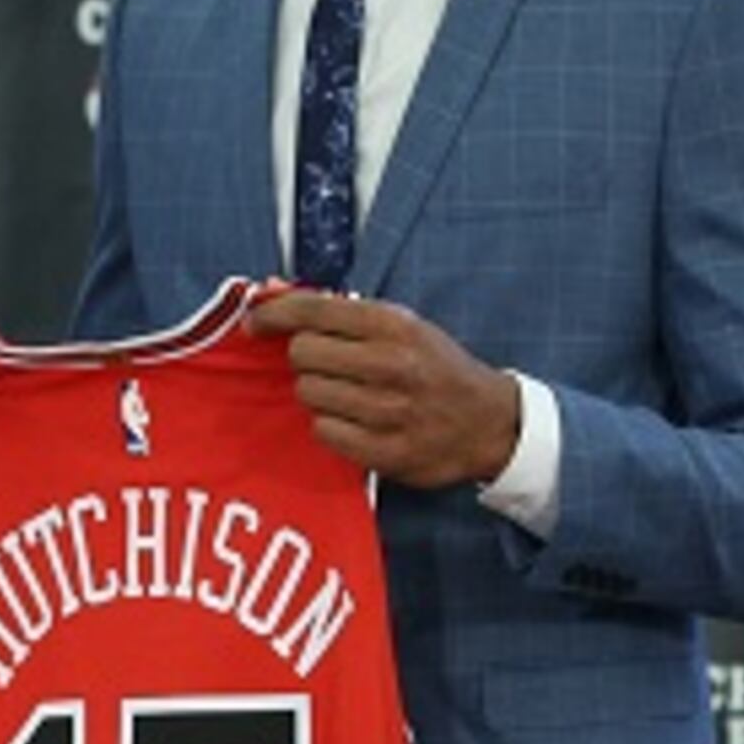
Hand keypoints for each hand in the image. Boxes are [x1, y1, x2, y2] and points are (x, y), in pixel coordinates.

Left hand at [247, 290, 520, 488]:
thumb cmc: (436, 367)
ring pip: (309, 394)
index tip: (256, 323)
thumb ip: (338, 311)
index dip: (273, 314)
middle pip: (303, 354)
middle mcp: (392, 365)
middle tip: (324, 365)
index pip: (313, 311)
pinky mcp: (388, 451)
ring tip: (345, 394)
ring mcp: (390, 411)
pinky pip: (324, 432)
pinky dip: (330, 426)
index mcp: (394, 325)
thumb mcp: (401, 325)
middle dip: (304, 358)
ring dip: (317, 393)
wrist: (488, 422)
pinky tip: (353, 421)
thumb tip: (268, 291)